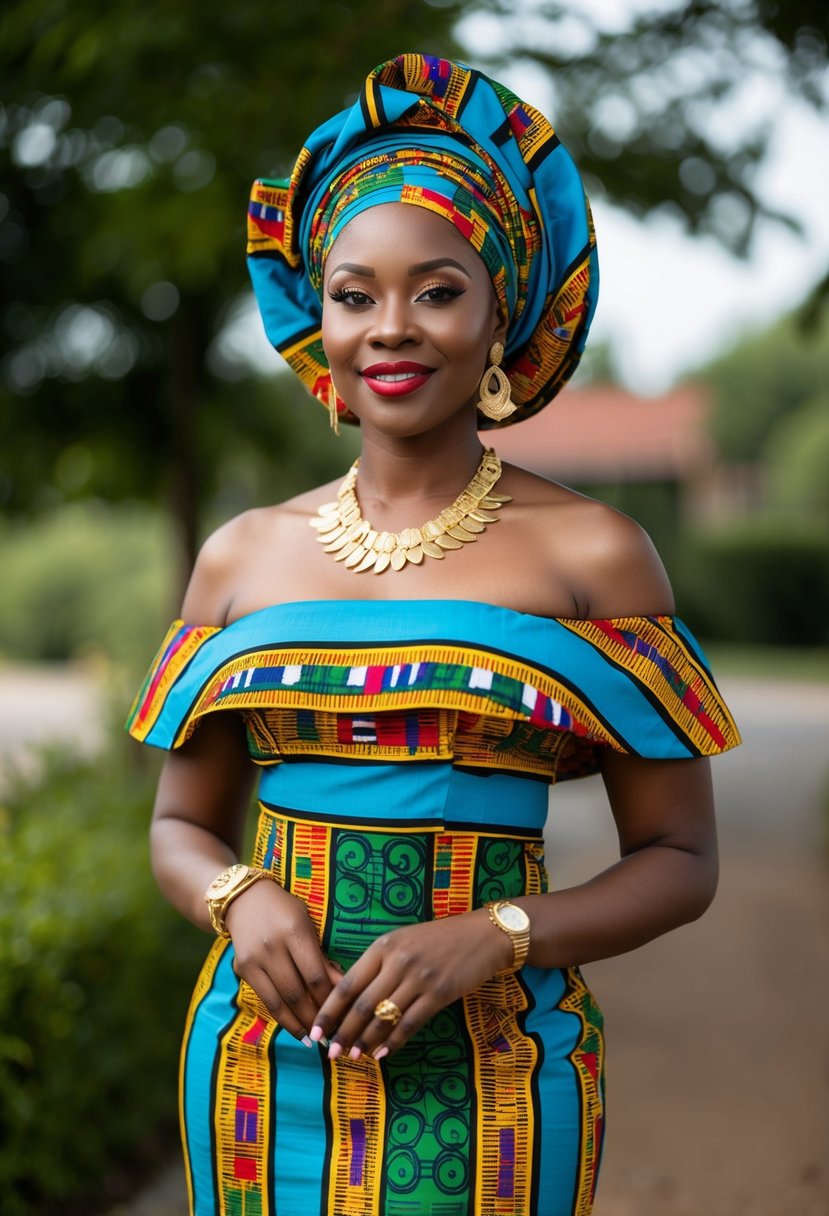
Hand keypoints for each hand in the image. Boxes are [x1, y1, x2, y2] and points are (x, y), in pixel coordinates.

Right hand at [225, 879, 342, 1042]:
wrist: (244, 899)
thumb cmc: (285, 911)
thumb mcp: (308, 926)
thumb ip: (323, 958)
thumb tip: (343, 988)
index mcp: (294, 931)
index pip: (315, 975)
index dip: (329, 999)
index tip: (342, 1015)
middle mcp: (272, 946)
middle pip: (297, 993)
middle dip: (315, 1017)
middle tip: (331, 1034)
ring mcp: (254, 959)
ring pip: (279, 1002)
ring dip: (298, 1025)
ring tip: (313, 1039)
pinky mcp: (242, 969)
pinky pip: (265, 999)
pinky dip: (281, 1017)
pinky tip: (294, 1028)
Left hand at [310, 909, 512, 1060]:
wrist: (482, 934)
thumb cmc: (439, 938)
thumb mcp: (403, 940)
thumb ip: (379, 964)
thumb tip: (353, 999)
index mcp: (384, 945)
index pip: (348, 983)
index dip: (328, 1010)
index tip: (315, 1030)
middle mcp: (398, 961)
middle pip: (362, 1004)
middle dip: (343, 1032)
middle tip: (330, 1053)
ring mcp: (419, 978)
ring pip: (383, 1017)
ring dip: (365, 1040)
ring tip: (353, 1056)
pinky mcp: (439, 994)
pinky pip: (410, 1024)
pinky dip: (393, 1042)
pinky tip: (382, 1054)